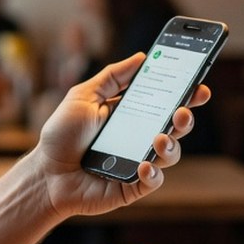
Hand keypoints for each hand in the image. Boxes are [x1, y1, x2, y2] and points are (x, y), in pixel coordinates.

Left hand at [28, 54, 210, 219]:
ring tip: (159, 138)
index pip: (166, 101)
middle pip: (175, 127)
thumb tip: (142, 57)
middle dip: (186, 117)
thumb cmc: (61, 135)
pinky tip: (144, 166)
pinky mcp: (133, 186)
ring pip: (171, 154)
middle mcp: (140, 137)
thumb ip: (112, 77)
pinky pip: (154, 180)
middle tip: (183, 111)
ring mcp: (139, 162)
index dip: (186, 94)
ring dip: (171, 144)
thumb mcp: (83, 96)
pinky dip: (154, 173)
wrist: (45, 173)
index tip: (199, 86)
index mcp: (132, 114)